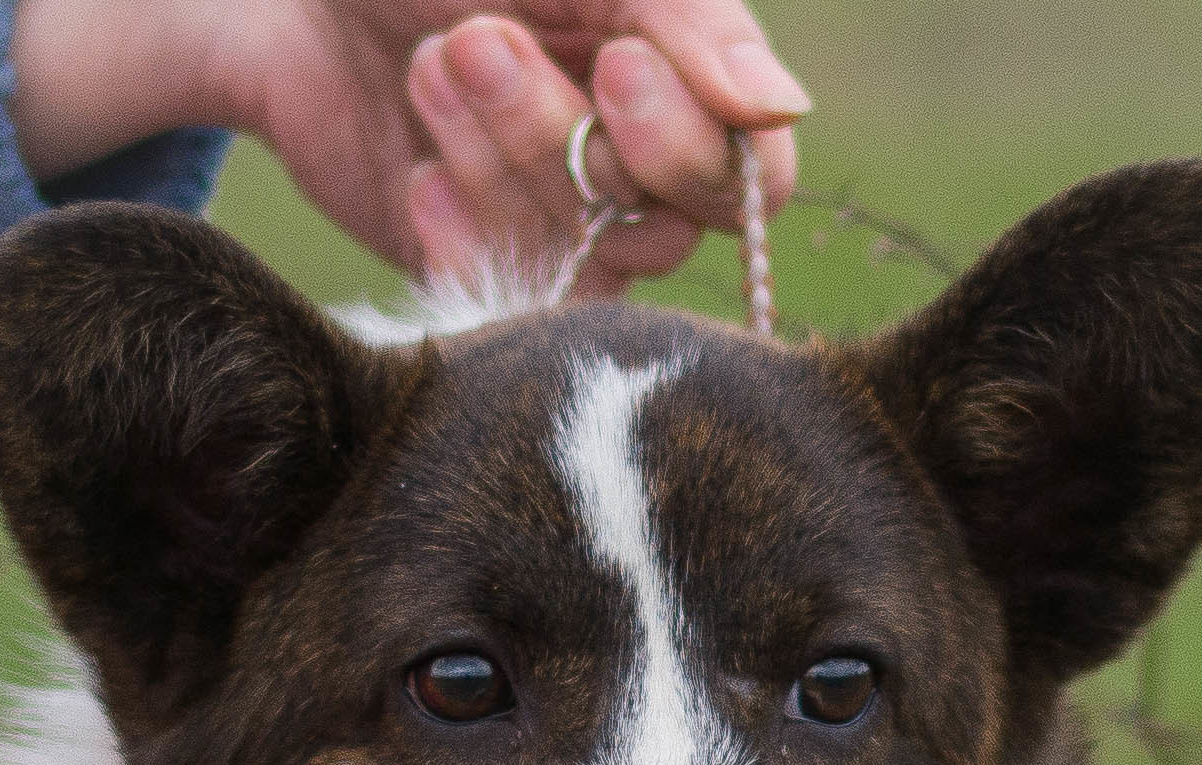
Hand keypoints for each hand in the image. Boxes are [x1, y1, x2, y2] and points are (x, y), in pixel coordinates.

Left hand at [9, 0, 807, 297]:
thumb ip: (689, 21)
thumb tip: (783, 111)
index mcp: (680, 87)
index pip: (748, 172)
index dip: (687, 139)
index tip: (616, 64)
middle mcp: (636, 174)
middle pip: (662, 224)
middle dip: (558, 131)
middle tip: (471, 40)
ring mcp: (563, 232)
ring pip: (581, 257)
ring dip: (495, 157)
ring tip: (427, 71)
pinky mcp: (490, 277)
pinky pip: (512, 299)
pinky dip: (462, 230)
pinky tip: (417, 172)